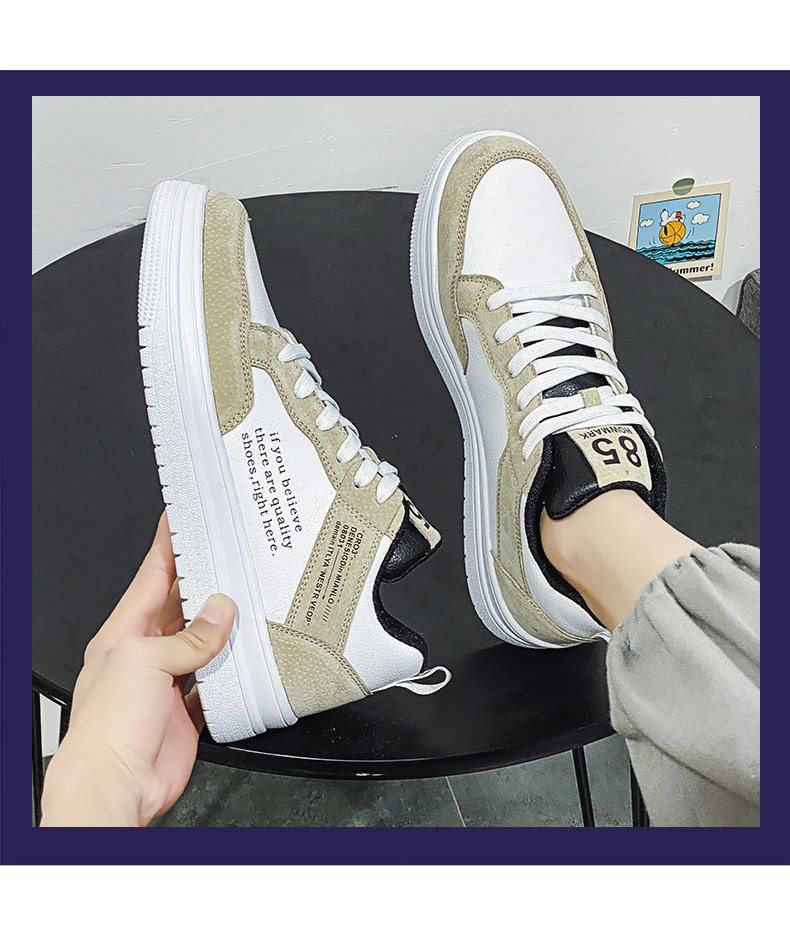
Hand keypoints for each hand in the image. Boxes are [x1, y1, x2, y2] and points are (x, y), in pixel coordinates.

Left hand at [40, 512, 235, 826]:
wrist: (116, 784)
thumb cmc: (107, 725)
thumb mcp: (144, 660)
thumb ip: (188, 637)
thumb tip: (220, 611)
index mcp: (123, 633)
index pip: (150, 578)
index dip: (168, 547)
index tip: (182, 520)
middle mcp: (144, 655)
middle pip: (180, 608)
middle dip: (203, 585)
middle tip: (231, 560)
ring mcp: (165, 683)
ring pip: (201, 643)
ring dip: (222, 628)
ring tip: (247, 604)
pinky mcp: (187, 711)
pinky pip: (215, 681)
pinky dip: (231, 669)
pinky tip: (245, 656)